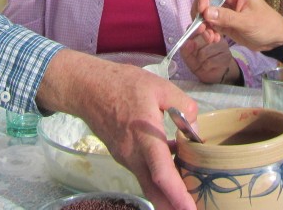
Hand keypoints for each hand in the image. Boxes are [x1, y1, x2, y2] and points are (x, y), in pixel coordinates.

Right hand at [37, 50, 197, 208]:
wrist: (87, 88)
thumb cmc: (123, 85)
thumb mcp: (160, 87)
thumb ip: (183, 106)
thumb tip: (194, 128)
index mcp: (145, 137)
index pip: (162, 174)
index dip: (177, 195)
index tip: (191, 209)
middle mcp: (133, 155)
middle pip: (154, 190)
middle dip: (172, 206)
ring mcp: (125, 158)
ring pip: (148, 183)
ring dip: (166, 194)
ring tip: (189, 194)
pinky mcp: (121, 155)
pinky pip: (142, 172)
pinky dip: (157, 178)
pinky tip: (174, 168)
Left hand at [178, 34, 238, 83]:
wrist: (210, 74)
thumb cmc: (198, 61)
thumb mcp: (187, 54)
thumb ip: (185, 48)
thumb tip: (189, 43)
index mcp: (205, 31)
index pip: (200, 25)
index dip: (197, 28)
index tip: (198, 30)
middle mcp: (215, 35)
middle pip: (203, 37)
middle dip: (195, 48)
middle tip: (196, 54)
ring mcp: (222, 45)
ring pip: (204, 52)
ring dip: (200, 60)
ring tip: (202, 61)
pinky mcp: (226, 56)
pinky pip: (209, 62)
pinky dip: (205, 66)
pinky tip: (208, 66)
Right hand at [193, 0, 282, 51]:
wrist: (276, 39)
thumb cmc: (267, 25)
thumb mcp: (248, 22)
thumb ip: (227, 17)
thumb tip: (206, 13)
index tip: (202, 11)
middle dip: (200, 13)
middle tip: (201, 28)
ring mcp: (225, 10)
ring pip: (205, 12)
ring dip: (203, 25)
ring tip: (210, 38)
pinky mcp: (224, 22)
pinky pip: (210, 23)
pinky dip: (208, 31)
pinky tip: (214, 39)